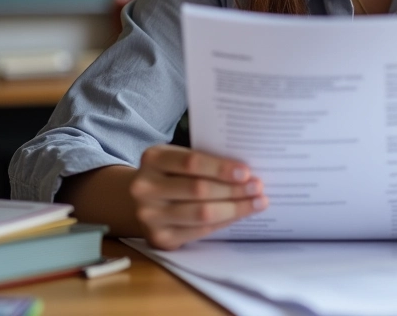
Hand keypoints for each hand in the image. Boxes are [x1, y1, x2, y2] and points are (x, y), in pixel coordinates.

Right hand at [129, 144, 267, 249]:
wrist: (138, 199)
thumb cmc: (169, 172)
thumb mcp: (177, 157)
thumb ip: (203, 160)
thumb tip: (245, 171)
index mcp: (153, 159)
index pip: (191, 163)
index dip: (220, 168)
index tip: (246, 172)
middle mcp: (145, 188)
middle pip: (199, 190)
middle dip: (234, 190)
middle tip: (259, 187)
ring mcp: (150, 217)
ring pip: (201, 214)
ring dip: (234, 208)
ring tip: (257, 202)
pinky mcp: (159, 239)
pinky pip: (199, 231)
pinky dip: (223, 222)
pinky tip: (239, 215)